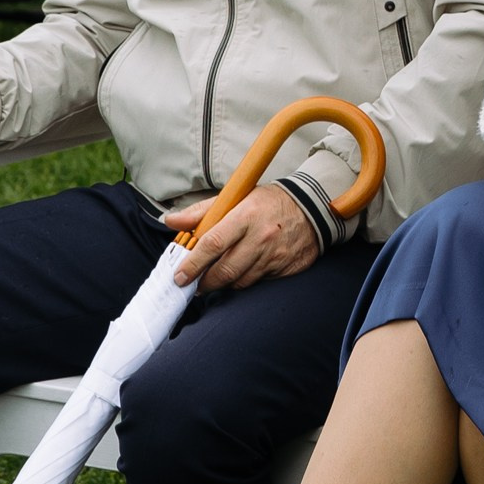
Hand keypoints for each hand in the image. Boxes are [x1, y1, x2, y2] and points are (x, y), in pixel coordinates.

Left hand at [160, 178, 320, 291]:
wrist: (312, 208)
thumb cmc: (267, 202)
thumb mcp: (235, 198)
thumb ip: (201, 212)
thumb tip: (171, 221)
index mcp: (246, 215)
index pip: (213, 244)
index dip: (193, 263)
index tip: (180, 276)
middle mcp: (261, 237)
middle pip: (226, 270)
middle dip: (205, 282)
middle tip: (195, 285)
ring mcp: (276, 255)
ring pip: (241, 281)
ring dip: (224, 283)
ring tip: (216, 278)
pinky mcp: (286, 268)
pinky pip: (259, 283)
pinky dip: (245, 281)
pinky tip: (241, 273)